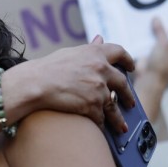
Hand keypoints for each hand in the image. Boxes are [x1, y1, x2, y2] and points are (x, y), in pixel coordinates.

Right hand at [11, 36, 134, 131]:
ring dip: (119, 118)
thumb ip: (88, 49)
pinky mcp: (93, 106)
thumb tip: (100, 40)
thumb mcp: (70, 53)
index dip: (128, 60)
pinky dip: (99, 123)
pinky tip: (99, 126)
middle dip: (128, 95)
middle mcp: (101, 69)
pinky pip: (101, 118)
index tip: (131, 67)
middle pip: (123, 83)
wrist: (35, 83)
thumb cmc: (47, 67)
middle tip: (130, 102)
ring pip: (114, 106)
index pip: (120, 53)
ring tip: (122, 126)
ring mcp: (98, 88)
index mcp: (95, 53)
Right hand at [137, 17, 167, 84]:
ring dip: (152, 29)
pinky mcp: (149, 51)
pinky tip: (140, 25)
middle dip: (163, 23)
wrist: (148, 78)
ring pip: (157, 35)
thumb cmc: (162, 63)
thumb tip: (156, 18)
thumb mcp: (164, 43)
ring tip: (148, 14)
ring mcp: (160, 50)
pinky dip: (144, 34)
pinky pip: (147, 40)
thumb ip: (160, 30)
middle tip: (159, 8)